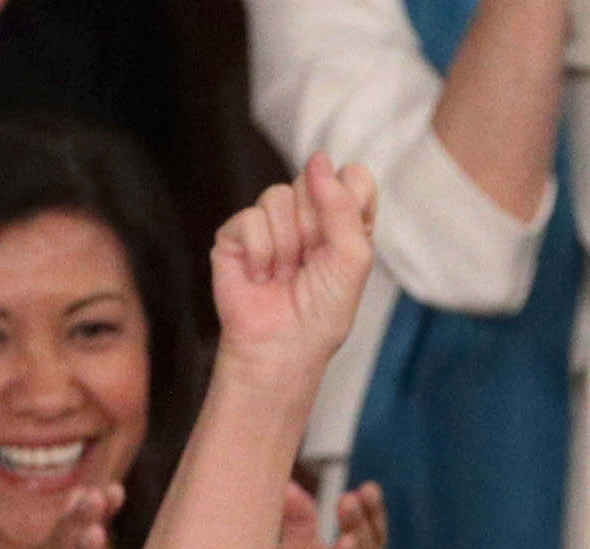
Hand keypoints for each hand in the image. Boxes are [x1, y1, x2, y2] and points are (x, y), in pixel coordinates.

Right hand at [209, 157, 379, 397]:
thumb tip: (319, 159)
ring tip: (284, 275)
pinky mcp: (237, 233)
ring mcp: (270, 222)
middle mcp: (307, 216)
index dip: (347, 201)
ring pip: (279, 196)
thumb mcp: (352, 260)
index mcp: (342, 220)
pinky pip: (251, 218)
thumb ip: (343, 207)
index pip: (353, 178)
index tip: (342, 238)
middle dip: (315, 226)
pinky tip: (261, 276)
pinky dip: (261, 253)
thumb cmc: (321, 314)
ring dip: (287, 245)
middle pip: (313, 181)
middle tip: (310, 262)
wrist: (282, 348)